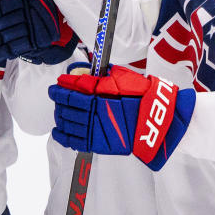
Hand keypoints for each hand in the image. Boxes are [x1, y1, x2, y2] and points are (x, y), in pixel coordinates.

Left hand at [48, 66, 194, 169]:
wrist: (158, 120)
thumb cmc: (142, 96)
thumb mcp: (120, 78)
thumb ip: (99, 76)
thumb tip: (83, 71)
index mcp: (97, 95)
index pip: (69, 91)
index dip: (60, 88)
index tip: (57, 85)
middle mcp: (92, 112)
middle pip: (65, 107)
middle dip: (59, 101)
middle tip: (57, 97)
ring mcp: (94, 128)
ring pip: (67, 122)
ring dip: (60, 115)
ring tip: (59, 112)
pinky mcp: (98, 143)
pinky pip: (73, 141)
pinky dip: (62, 136)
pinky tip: (58, 131)